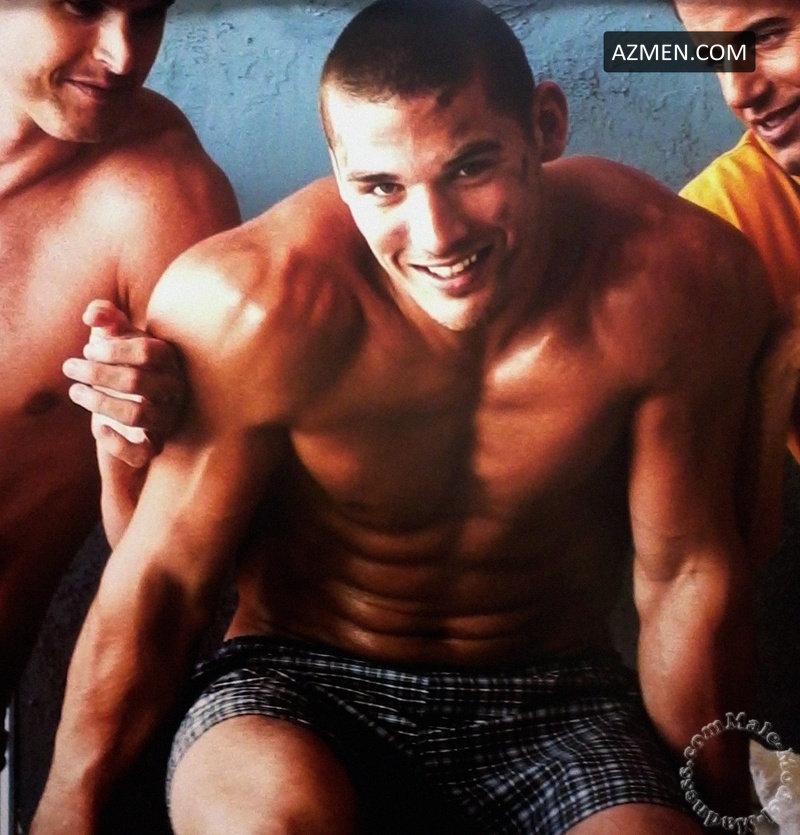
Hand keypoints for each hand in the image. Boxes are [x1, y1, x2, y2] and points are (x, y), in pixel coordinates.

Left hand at [63, 299, 186, 467]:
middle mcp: (173, 390)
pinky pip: (140, 452)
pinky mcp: (154, 445)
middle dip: (96, 374)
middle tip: (69, 367)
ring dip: (98, 402)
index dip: (112, 349)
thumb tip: (92, 315)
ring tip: (75, 391)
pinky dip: (116, 443)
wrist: (137, 407)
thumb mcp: (118, 338)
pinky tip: (99, 428)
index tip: (88, 349)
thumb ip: (107, 317)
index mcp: (169, 361)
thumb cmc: (127, 364)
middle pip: (135, 382)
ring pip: (134, 415)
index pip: (147, 352)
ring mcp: (166, 419)